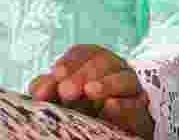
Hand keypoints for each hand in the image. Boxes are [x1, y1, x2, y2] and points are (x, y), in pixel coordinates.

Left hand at [28, 45, 153, 138]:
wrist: (116, 125)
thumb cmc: (83, 104)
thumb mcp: (61, 94)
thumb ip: (47, 88)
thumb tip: (38, 92)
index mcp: (92, 61)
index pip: (82, 53)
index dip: (69, 61)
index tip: (56, 74)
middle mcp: (113, 70)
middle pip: (101, 62)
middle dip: (82, 74)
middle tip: (67, 91)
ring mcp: (130, 89)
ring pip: (123, 78)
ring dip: (105, 84)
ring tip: (90, 92)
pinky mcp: (140, 110)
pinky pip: (136, 104)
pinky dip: (124, 105)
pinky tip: (110, 106)